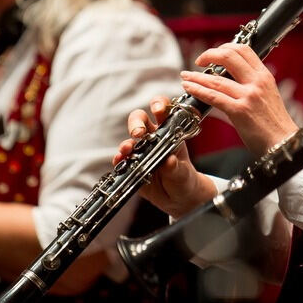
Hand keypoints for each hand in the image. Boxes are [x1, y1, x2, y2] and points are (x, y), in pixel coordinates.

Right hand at [113, 96, 216, 217]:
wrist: (178, 198)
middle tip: (139, 133)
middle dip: (137, 122)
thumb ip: (176, 168)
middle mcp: (153, 137)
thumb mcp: (184, 174)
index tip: (158, 109)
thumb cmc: (184, 178)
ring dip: (126, 142)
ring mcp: (140, 150)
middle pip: (140, 119)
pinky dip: (119, 159)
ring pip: (128, 138)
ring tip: (127, 149)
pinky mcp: (131, 165)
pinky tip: (120, 161)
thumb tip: (169, 161)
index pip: (163, 110)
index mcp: (170, 132)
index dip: (159, 104)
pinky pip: (121, 159)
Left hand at [181, 43, 298, 154]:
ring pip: (216, 79)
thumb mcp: (267, 96)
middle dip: (209, 55)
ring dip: (196, 76)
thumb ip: (252, 85)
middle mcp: (257, 82)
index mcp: (264, 76)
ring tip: (185, 76)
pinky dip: (198, 90)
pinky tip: (189, 88)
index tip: (214, 55)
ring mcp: (249, 96)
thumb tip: (231, 80)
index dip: (224, 47)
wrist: (285, 143)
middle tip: (199, 61)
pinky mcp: (240, 111)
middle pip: (228, 56)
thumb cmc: (275, 124)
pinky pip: (214, 97)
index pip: (243, 49)